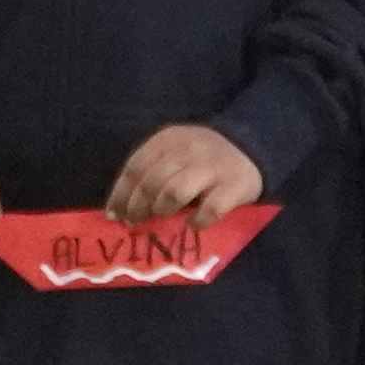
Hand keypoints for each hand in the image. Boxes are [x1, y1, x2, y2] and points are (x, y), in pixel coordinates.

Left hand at [104, 123, 263, 227]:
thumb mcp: (174, 152)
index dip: (121, 193)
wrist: (250, 148)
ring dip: (163, 209)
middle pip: (152, 181)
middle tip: (136, 222)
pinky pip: (210, 208)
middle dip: (139, 206)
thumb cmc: (201, 158)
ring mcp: (212, 167)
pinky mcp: (234, 186)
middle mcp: (188, 150)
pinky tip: (193, 224)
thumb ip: (151, 171)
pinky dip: (198, 220)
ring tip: (163, 218)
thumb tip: (120, 208)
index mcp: (168, 139)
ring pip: (175, 192)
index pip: (135, 166)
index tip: (114, 215)